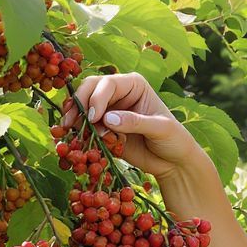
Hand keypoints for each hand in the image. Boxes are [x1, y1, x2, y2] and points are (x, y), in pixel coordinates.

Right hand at [61, 72, 205, 181]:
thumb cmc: (174, 139)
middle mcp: (118, 94)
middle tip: (72, 123)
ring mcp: (109, 111)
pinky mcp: (104, 130)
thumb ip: (136, 122)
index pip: (107, 84)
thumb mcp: (160, 129)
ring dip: (76, 120)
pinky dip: (79, 134)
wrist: (173, 162)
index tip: (94, 118)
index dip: (96, 98)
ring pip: (83, 108)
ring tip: (73, 135)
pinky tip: (77, 143)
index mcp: (134, 85)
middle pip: (89, 90)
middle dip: (79, 105)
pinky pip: (86, 128)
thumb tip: (107, 119)